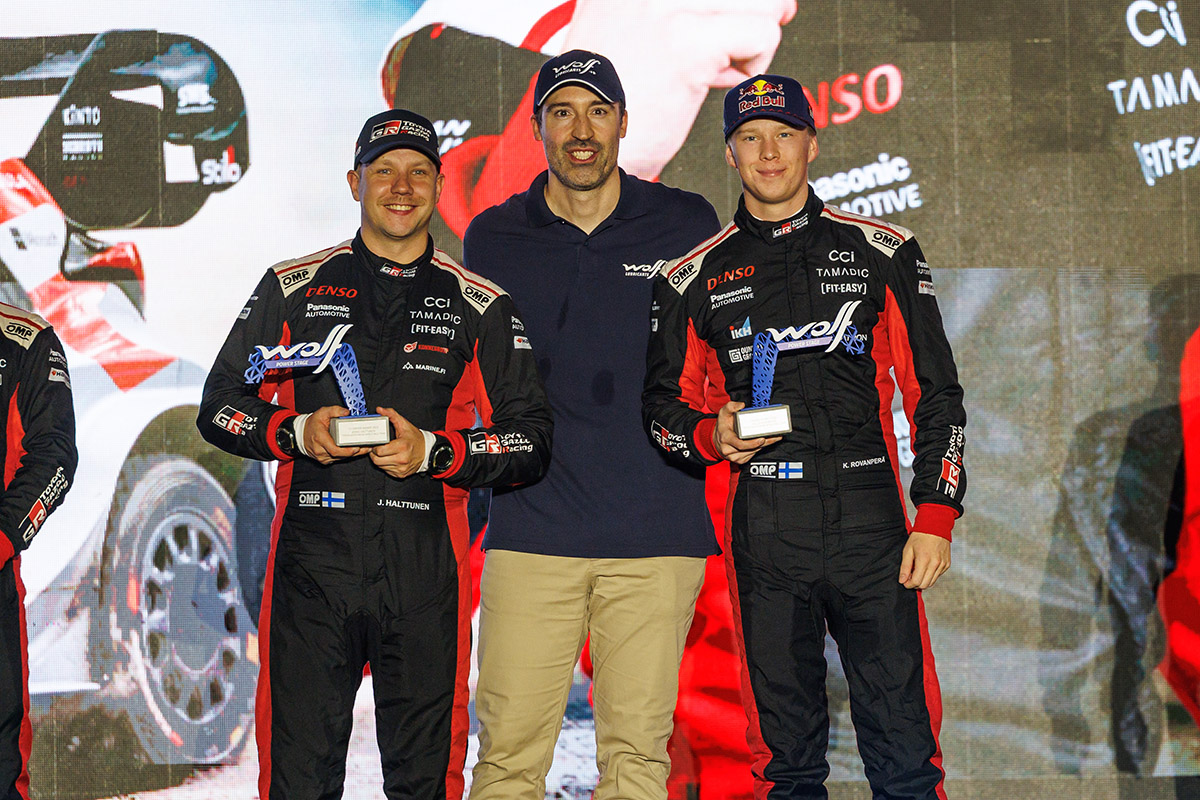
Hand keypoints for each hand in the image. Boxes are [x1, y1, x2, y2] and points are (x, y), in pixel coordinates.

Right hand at [303, 406, 370, 463]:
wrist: (300, 434)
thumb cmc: (312, 424)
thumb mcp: (322, 412)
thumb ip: (335, 410)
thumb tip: (346, 412)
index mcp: (319, 438)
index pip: (334, 450)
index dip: (347, 451)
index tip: (356, 448)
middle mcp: (320, 450)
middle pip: (340, 455)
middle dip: (355, 452)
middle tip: (367, 447)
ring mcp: (322, 457)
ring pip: (341, 458)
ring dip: (353, 454)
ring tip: (365, 448)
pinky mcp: (324, 460)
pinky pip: (338, 459)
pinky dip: (346, 455)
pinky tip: (355, 450)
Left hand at [368, 407, 426, 479]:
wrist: (428, 452)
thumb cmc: (416, 439)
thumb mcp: (404, 425)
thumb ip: (391, 415)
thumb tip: (380, 410)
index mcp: (402, 446)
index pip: (379, 451)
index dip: (375, 447)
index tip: (377, 443)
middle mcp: (402, 459)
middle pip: (377, 460)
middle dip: (374, 454)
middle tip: (378, 448)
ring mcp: (401, 468)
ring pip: (380, 466)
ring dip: (379, 460)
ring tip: (384, 453)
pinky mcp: (400, 474)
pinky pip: (386, 471)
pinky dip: (385, 465)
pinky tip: (390, 458)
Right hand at [562, 0, 796, 176]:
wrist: (588, 139)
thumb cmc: (615, 92)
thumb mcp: (634, 28)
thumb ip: (683, 8)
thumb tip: (763, 0)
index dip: (727, 5)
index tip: (722, 27)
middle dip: (753, 11)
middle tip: (735, 42)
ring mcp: (667, 8)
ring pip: (762, 1)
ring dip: (753, 35)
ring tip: (723, 63)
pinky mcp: (690, 44)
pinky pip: (762, 32)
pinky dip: (757, 61)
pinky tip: (725, 78)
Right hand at [713, 401, 781, 463]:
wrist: (717, 439)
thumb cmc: (722, 426)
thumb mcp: (723, 413)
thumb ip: (731, 406)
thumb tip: (741, 405)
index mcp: (726, 438)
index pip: (740, 444)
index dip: (752, 444)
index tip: (762, 439)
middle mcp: (729, 449)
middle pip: (750, 449)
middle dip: (764, 443)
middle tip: (774, 436)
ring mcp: (734, 456)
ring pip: (753, 452)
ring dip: (763, 446)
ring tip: (772, 438)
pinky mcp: (739, 460)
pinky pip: (752, 455)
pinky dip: (758, 449)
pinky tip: (763, 443)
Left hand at [898, 532, 950, 589]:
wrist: (936, 526)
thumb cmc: (920, 537)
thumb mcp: (908, 550)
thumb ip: (905, 567)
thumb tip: (902, 580)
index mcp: (924, 560)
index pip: (917, 581)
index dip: (908, 584)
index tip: (904, 581)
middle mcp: (936, 564)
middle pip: (925, 585)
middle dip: (915, 584)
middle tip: (910, 577)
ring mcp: (943, 564)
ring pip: (932, 582)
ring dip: (923, 581)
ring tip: (917, 572)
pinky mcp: (947, 564)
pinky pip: (938, 576)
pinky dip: (930, 575)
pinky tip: (925, 567)